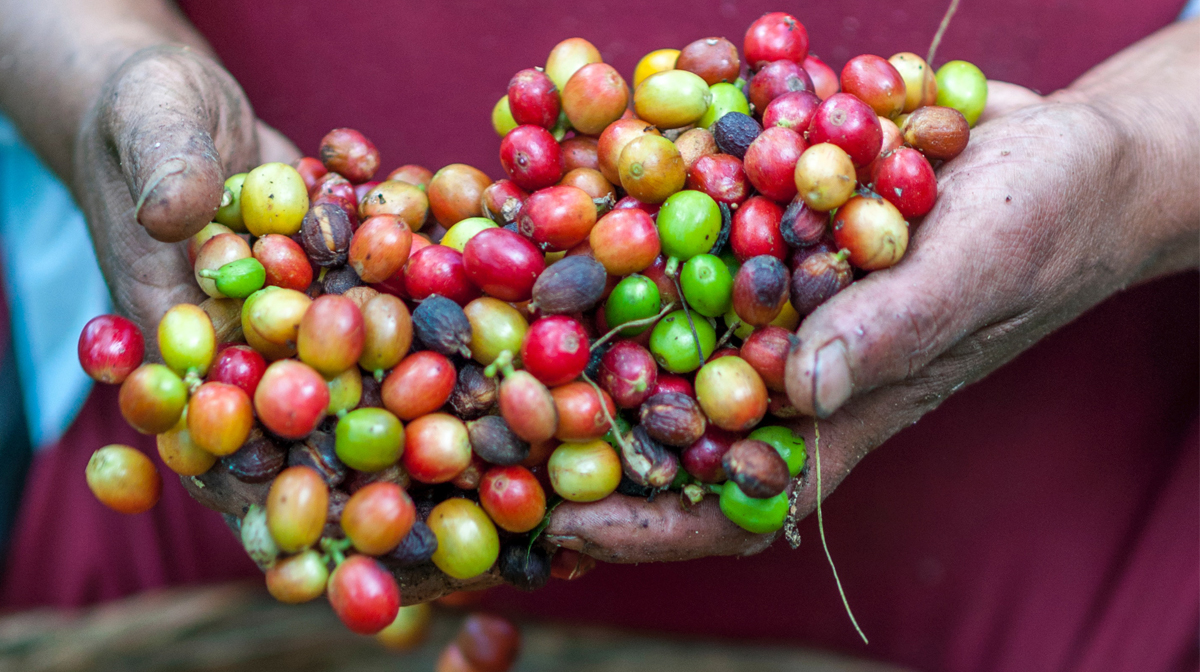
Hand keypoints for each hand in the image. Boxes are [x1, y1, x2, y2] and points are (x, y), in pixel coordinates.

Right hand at [73, 47, 502, 602]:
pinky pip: (407, 304)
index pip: (217, 424)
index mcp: (185, 333)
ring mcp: (313, 317)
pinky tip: (512, 335)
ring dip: (431, 407)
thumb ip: (163, 169)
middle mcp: (257, 342)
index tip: (320, 519)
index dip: (263, 476)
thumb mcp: (147, 124)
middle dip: (369, 466)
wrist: (186, 96)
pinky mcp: (358, 282)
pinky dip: (451, 316)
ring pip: (374, 374)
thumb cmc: (144, 111)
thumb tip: (176, 213)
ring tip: (502, 443)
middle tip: (442, 502)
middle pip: (313, 420)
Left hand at [547, 79, 1195, 561]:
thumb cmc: (1050, 224)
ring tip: (498, 304)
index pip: (738, 495)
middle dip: (585, 422)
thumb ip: (897, 328)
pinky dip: (636, 212)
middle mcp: (792, 359)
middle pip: (671, 413)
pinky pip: (691, 232)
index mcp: (844, 407)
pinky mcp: (769, 224)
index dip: (653, 523)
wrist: (1069, 148)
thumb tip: (805, 384)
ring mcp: (774, 293)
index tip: (566, 525)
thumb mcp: (984, 268)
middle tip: (490, 418)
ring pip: (663, 322)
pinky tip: (576, 183)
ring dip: (586, 316)